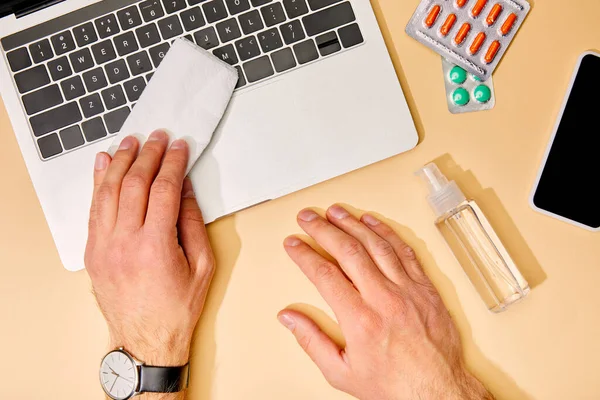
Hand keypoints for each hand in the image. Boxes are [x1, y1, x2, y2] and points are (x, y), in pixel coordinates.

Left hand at [85, 131, 214, 368]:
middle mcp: (124, 242)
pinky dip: (98, 183)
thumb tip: (185, 189)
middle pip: (134, 184)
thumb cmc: (177, 307)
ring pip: (108, 191)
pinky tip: (104, 164)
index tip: (179, 147)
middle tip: (158, 137)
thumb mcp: (202, 266)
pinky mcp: (92, 251)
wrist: (145, 340)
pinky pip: (94, 209)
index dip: (172, 164)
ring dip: (120, 162)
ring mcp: (103, 246)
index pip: (163, 190)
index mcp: (155, 246)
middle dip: (148, 155)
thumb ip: (193, 223)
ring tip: (130, 141)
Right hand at [278, 205, 492, 399]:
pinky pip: (404, 251)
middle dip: (323, 229)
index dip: (305, 254)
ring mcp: (407, 290)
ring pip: (376, 245)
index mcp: (360, 320)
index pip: (324, 274)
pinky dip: (386, 233)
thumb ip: (311, 341)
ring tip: (335, 211)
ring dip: (353, 224)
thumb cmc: (393, 385)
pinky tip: (372, 222)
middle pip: (347, 251)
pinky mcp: (425, 288)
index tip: (294, 244)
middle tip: (308, 217)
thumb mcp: (341, 372)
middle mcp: (384, 299)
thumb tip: (289, 318)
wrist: (437, 391)